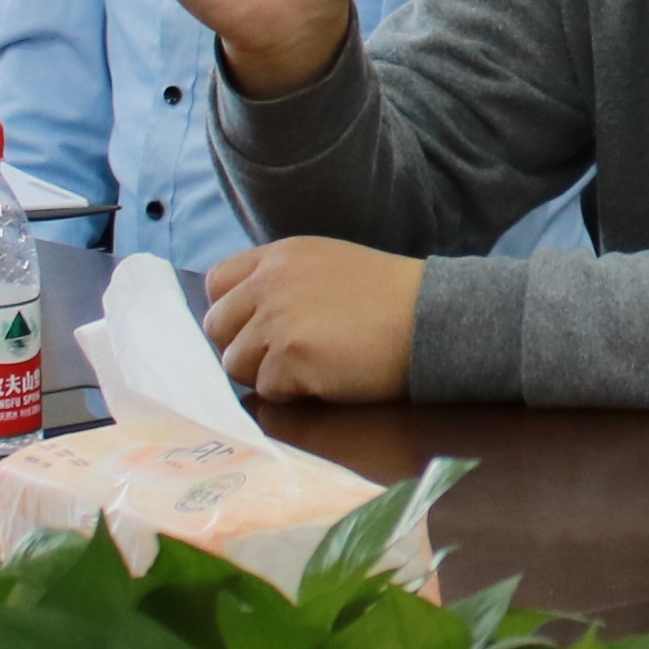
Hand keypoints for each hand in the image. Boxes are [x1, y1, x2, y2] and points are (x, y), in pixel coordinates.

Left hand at [206, 238, 423, 403]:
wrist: (431, 319)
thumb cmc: (391, 298)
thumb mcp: (330, 266)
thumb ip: (285, 282)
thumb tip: (248, 319)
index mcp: (280, 256)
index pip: (218, 283)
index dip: (232, 313)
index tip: (255, 330)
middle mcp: (270, 282)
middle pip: (217, 327)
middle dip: (243, 348)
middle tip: (282, 359)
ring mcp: (277, 320)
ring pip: (235, 363)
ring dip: (265, 374)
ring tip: (307, 370)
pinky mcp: (289, 357)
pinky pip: (266, 389)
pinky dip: (291, 393)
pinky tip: (325, 380)